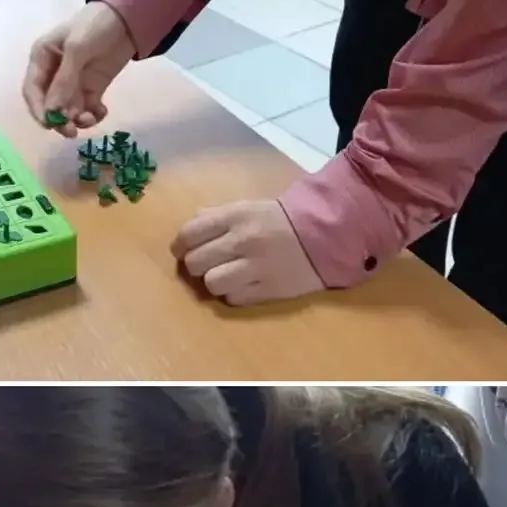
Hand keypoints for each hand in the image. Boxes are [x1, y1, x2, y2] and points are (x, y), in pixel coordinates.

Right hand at [22, 1, 136, 133]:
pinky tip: (101, 112)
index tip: (49, 124)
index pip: (32, 90)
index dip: (38, 109)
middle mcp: (53, 73)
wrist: (128, 18)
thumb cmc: (95, 25)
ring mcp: (73, 82)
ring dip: (76, 119)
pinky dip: (92, 115)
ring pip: (67, 110)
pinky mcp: (92, 88)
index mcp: (42, 59)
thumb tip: (52, 111)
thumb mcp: (77, 48)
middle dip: (58, 119)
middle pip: (49, 105)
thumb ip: (64, 80)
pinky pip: (86, 108)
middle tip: (71, 131)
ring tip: (90, 119)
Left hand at [173, 199, 324, 305]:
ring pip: (211, 283)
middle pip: (195, 262)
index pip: (189, 234)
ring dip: (214, 281)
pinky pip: (233, 298)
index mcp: (236, 216)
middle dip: (196, 265)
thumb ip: (216, 217)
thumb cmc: (281, 220)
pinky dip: (234, 294)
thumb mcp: (248, 208)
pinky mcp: (269, 289)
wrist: (326, 234)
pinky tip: (244, 284)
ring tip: (226, 275)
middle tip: (207, 264)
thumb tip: (188, 231)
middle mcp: (243, 240)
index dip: (180, 245)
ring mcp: (257, 267)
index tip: (183, 250)